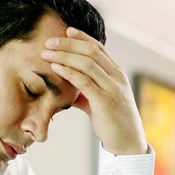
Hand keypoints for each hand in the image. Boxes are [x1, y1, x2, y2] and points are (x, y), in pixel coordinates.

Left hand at [42, 27, 147, 155]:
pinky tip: (55, 68)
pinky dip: (68, 72)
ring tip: (46, 53)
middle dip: (68, 44)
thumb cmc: (113, 122)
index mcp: (116, 74)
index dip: (82, 37)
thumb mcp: (99, 102)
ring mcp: (113, 88)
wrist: (128, 143)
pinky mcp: (105, 102)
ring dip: (64, 55)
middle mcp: (117, 77)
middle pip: (91, 52)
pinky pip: (84, 82)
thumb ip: (85, 93)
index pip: (99, 48)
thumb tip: (67, 90)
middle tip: (48, 41)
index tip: (65, 31)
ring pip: (86, 63)